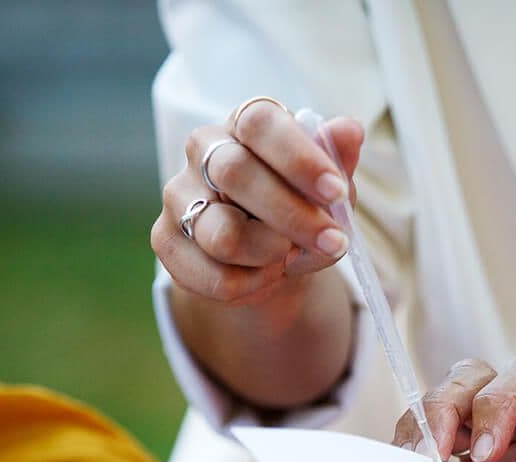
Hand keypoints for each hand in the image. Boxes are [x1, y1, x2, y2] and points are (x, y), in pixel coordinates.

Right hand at [151, 100, 363, 306]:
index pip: (260, 123)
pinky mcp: (165, 240)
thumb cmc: (302, 208)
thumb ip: (338, 161)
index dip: (299, 157)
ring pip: (224, 235)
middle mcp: (203, 150)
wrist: (271, 257)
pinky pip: (214, 276)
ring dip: (271, 255)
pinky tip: (264, 275)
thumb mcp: (329, 188)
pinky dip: (253, 286)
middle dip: (292, 216)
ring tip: (287, 256)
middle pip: (235, 174)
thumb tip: (349, 129)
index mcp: (245, 123)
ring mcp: (177, 194)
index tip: (335, 191)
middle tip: (333, 241)